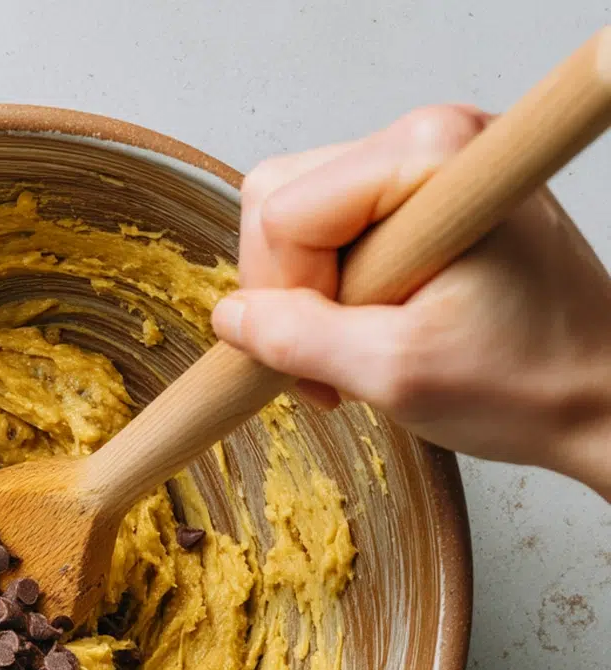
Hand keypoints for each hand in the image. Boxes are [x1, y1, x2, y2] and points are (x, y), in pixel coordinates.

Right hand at [211, 105, 610, 500]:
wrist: (600, 397)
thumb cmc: (531, 382)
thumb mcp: (397, 374)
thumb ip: (300, 340)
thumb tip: (229, 318)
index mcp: (431, 157)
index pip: (282, 211)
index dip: (282, 297)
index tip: (322, 363)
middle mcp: (431, 138)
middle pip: (279, 199)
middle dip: (290, 293)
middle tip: (337, 359)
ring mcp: (429, 164)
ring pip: (297, 218)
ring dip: (311, 299)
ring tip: (365, 348)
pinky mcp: (426, 195)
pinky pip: (332, 230)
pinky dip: (335, 292)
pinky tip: (377, 328)